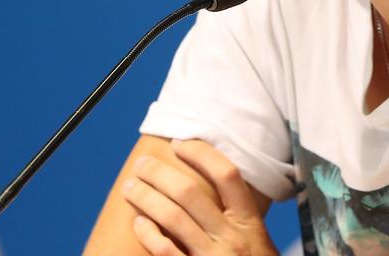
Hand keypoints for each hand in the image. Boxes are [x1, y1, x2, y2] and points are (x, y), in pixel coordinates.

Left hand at [122, 139, 277, 255]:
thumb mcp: (257, 242)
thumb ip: (238, 218)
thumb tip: (211, 183)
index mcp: (250, 223)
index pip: (227, 175)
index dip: (202, 154)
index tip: (180, 143)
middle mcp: (232, 238)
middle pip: (191, 193)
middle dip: (160, 173)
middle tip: (142, 164)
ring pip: (173, 217)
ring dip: (146, 197)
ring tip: (131, 187)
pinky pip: (166, 251)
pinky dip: (149, 234)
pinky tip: (138, 222)